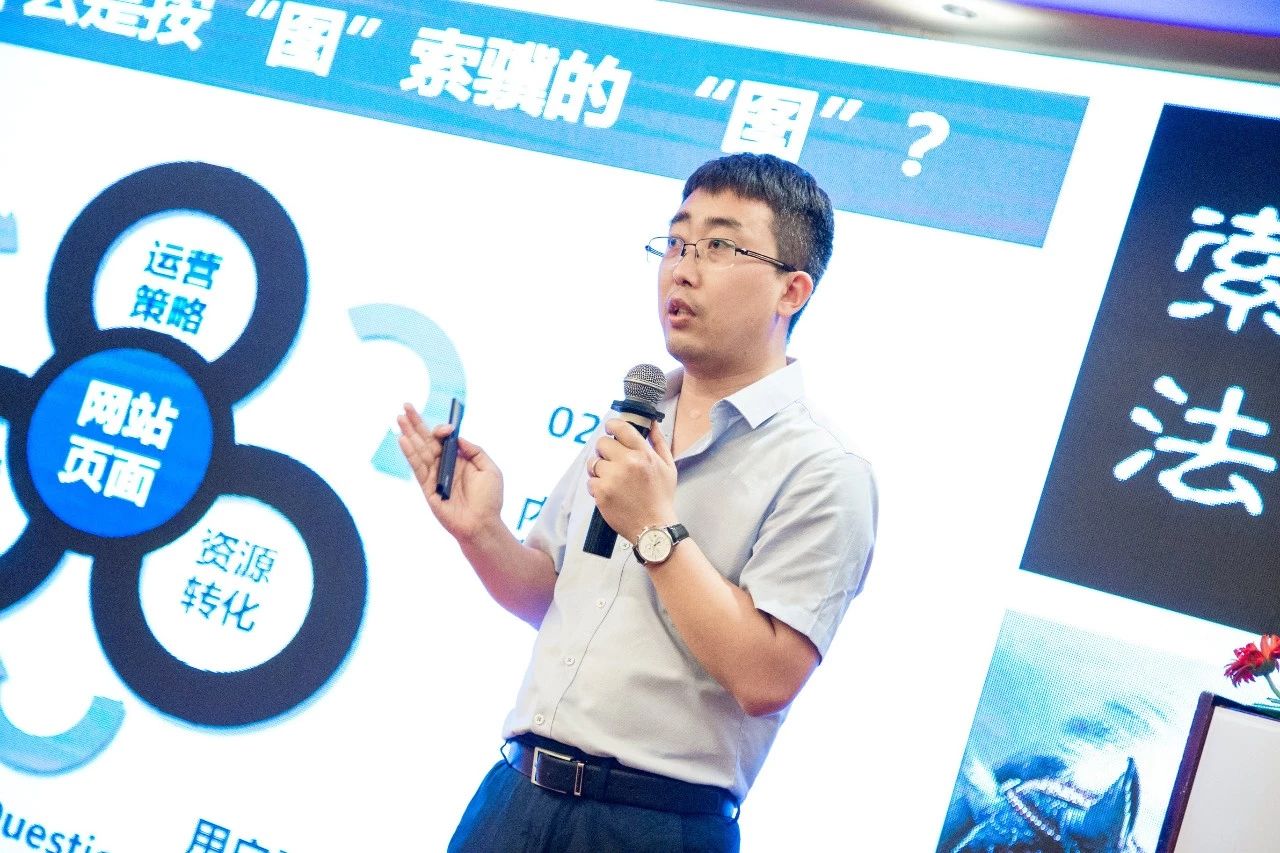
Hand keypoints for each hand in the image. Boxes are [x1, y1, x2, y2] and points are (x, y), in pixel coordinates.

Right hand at [397, 403, 504, 541]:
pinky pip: (418, 468)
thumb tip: (458, 437)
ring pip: (420, 451)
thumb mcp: (489, 469)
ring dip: (409, 434)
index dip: (443, 430)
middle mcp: (445, 466)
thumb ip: (474, 450)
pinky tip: (403, 440)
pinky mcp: (428, 488)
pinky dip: (410, 454)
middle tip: (406, 406)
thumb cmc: (489, 499)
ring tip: (399, 418)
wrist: (483, 524)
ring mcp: (435, 476)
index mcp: (459, 460)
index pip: (445, 439)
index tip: (448, 429)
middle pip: (427, 441)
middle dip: (417, 424)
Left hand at [587, 417, 676, 542]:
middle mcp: (627, 463)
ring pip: (593, 462)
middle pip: (602, 443)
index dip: (612, 426)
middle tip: (612, 461)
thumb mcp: (668, 467)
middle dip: (605, 450)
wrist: (654, 527)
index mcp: (643, 454)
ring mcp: (612, 478)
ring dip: (599, 469)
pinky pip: (590, 481)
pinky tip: (610, 493)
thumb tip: (651, 423)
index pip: (620, 427)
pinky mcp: (602, 492)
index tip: (610, 430)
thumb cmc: (661, 498)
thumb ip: (659, 442)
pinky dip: (597, 486)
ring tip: (610, 479)